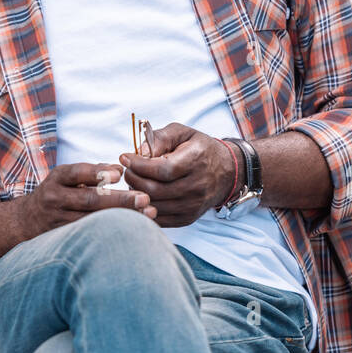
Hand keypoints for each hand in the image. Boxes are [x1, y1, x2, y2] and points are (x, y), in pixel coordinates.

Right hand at [17, 161, 155, 239]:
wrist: (26, 221)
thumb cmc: (56, 192)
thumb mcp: (66, 176)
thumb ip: (92, 172)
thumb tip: (120, 169)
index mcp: (57, 178)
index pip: (77, 173)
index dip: (98, 173)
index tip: (120, 174)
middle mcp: (56, 199)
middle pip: (90, 200)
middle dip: (120, 200)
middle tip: (145, 198)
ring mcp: (59, 221)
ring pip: (93, 221)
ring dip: (122, 218)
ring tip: (147, 214)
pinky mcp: (65, 239)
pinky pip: (92, 236)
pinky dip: (114, 232)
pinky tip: (134, 230)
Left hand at [118, 123, 236, 226]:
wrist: (226, 172)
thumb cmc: (199, 149)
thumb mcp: (183, 133)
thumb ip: (160, 138)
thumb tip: (139, 152)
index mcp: (196, 161)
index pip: (162, 169)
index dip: (139, 165)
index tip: (125, 157)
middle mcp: (197, 185)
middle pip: (155, 189)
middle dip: (133, 179)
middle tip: (127, 170)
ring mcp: (193, 205)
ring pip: (155, 206)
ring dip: (136, 194)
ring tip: (134, 181)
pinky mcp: (188, 218)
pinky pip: (159, 219)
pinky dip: (144, 209)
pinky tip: (141, 195)